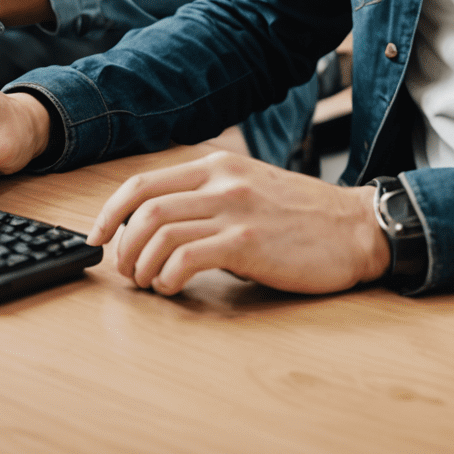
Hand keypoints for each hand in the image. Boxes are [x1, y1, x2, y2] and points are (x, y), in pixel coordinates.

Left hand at [89, 151, 390, 295]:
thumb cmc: (304, 217)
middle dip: (120, 245)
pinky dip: (167, 278)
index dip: (109, 212)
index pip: (143, 182)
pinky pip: (186, 258)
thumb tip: (161, 226)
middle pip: (143, 206)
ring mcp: (235, 209)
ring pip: (158, 231)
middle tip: (126, 273)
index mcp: (219, 165)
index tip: (97, 238)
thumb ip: (212, 196)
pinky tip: (174, 288)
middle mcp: (222, 181)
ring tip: (148, 285)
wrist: (357, 227)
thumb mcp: (252, 188)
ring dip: (140, 265)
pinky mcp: (249, 242)